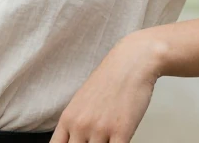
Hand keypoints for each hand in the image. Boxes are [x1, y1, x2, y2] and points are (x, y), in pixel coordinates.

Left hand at [49, 35, 164, 142]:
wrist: (130, 64)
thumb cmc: (108, 80)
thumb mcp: (81, 101)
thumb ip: (75, 123)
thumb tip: (74, 139)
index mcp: (68, 119)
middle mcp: (80, 125)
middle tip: (95, 140)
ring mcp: (100, 130)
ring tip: (108, 138)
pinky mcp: (121, 132)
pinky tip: (119, 141)